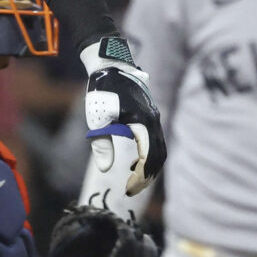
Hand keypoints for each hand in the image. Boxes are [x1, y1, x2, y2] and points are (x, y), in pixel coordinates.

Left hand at [79, 35, 165, 204]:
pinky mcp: (150, 115)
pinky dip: (149, 155)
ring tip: (134, 180)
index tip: (128, 190)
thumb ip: (102, 144)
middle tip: (132, 190)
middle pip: (158, 156)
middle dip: (147, 176)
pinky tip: (135, 163)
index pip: (147, 158)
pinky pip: (155, 140)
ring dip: (149, 167)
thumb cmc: (102, 91)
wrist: (111, 66)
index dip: (140, 177)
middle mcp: (153, 121)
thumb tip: (106, 168)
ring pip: (159, 148)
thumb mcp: (98, 119)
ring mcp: (153, 117)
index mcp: (142, 123)